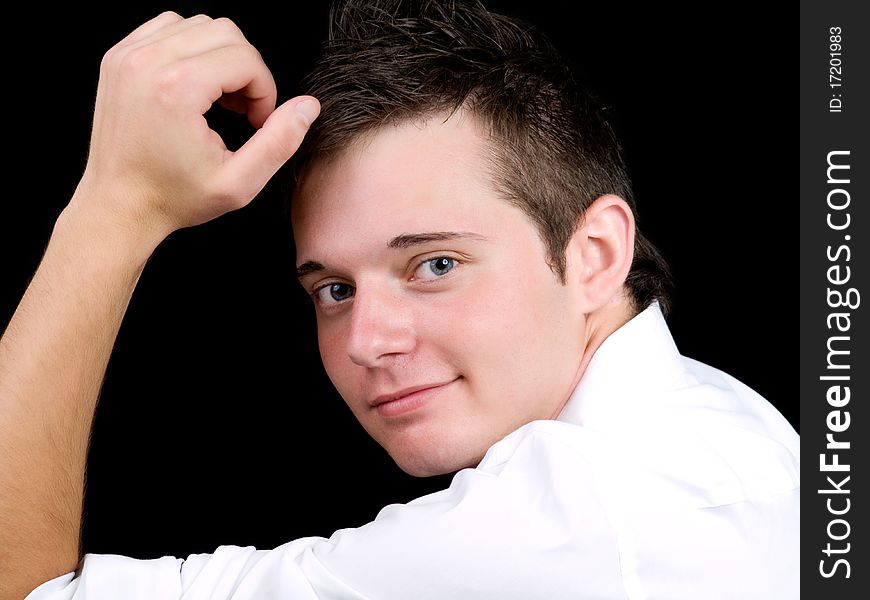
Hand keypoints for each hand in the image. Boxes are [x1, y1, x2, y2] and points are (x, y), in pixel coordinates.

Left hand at [72, 11, 318, 240]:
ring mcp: (128, 56)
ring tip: (219, 97)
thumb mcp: (239, 184)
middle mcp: (147, 63)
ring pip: (199, 24)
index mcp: (176, 90)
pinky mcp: (118, 57)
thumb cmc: (174, 198)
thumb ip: (280, 143)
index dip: (265, 90)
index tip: (258, 122)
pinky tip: (195, 84)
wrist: (118, 204)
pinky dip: (191, 48)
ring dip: (220, 56)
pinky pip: (168, 27)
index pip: (246, 58)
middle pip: (226, 32)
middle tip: (243, 109)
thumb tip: (307, 106)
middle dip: (246, 70)